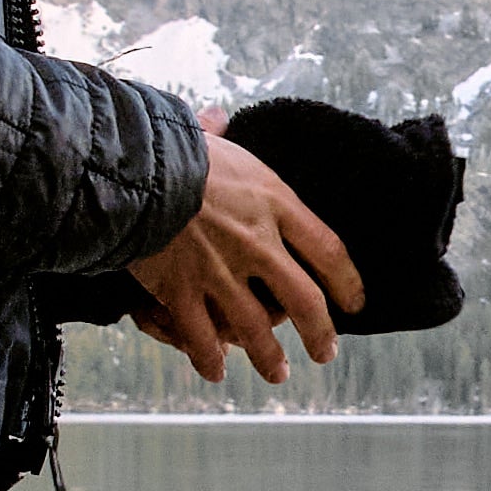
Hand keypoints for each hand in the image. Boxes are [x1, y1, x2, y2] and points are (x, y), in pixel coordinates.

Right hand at [123, 119, 363, 384]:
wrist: (136, 171)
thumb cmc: (173, 148)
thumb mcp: (210, 136)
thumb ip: (217, 133)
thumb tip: (215, 118)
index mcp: (274, 203)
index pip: (328, 250)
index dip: (347, 282)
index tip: (355, 303)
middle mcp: (257, 244)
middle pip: (304, 301)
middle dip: (319, 334)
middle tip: (324, 352)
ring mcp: (221, 273)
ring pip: (256, 329)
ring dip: (268, 357)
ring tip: (276, 373)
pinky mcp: (182, 292)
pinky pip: (202, 338)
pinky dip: (209, 359)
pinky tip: (215, 371)